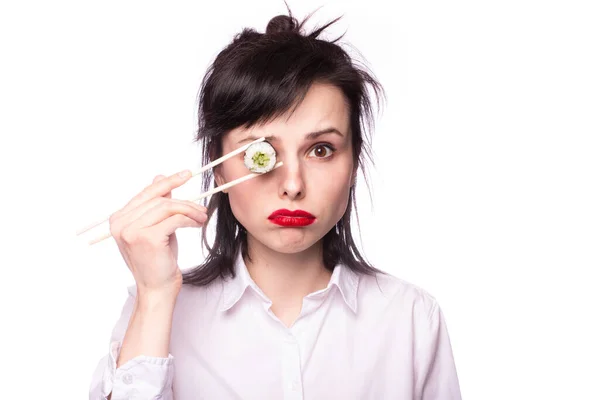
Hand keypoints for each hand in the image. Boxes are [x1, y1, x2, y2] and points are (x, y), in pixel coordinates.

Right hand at [108, 170, 206, 296]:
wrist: (157, 288)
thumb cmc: (158, 260)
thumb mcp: (157, 227)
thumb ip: (156, 205)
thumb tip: (160, 177)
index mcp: (119, 219)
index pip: (146, 194)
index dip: (167, 182)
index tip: (186, 174)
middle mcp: (121, 224)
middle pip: (158, 200)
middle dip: (184, 202)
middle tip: (201, 208)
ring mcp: (132, 231)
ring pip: (167, 208)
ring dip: (190, 210)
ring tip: (202, 217)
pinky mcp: (148, 238)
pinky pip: (175, 219)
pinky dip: (190, 219)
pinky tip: (198, 223)